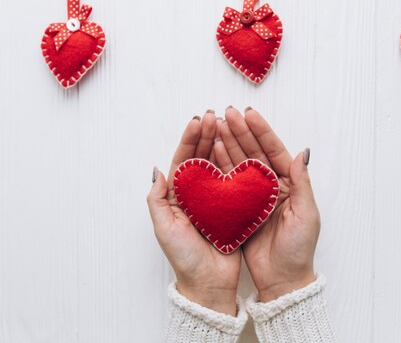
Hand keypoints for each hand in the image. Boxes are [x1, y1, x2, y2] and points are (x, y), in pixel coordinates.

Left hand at [147, 111, 240, 314]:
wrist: (209, 284)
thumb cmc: (183, 258)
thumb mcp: (164, 228)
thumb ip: (157, 199)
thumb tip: (158, 170)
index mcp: (178, 197)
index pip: (184, 161)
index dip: (190, 140)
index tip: (198, 121)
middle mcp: (196, 195)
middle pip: (201, 158)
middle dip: (207, 136)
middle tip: (215, 116)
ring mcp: (215, 201)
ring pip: (218, 166)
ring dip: (222, 145)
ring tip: (228, 125)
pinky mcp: (233, 209)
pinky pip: (234, 183)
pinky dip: (237, 165)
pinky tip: (243, 150)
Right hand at [214, 107, 319, 301]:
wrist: (282, 279)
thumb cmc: (299, 249)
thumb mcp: (306, 214)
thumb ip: (302, 183)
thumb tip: (303, 152)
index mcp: (289, 184)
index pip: (274, 151)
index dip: (261, 132)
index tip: (248, 114)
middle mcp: (270, 186)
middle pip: (254, 152)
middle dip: (241, 132)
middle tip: (226, 113)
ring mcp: (253, 196)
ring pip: (239, 163)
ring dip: (228, 144)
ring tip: (215, 126)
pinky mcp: (239, 208)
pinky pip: (229, 182)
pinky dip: (221, 166)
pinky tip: (212, 151)